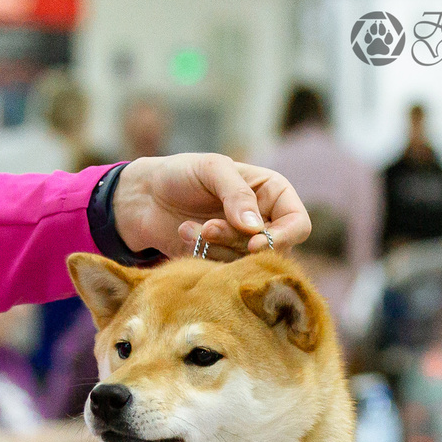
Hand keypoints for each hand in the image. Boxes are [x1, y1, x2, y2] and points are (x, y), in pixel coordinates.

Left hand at [110, 155, 309, 258]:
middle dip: (239, 242)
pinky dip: (203, 255)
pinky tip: (184, 233)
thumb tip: (256, 228)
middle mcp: (264, 221)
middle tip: (209, 228)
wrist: (144, 196)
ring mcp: (242, 244)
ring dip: (217, 248)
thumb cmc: (181, 174)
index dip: (282, 237)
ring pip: (247, 264)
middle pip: (273, 250)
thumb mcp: (210, 169)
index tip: (255, 243)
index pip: (298, 224)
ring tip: (191, 227)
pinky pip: (224, 271)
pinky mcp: (220, 261)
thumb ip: (236, 193)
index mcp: (272, 193)